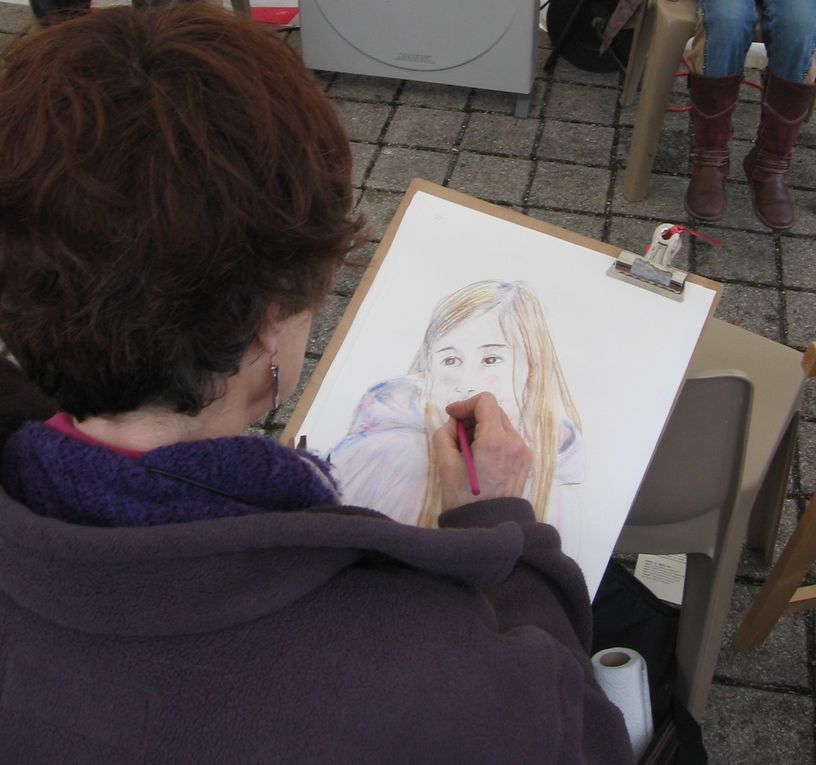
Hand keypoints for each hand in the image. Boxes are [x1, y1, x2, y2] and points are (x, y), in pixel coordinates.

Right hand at [433, 392, 531, 511]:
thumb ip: (445, 433)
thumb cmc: (463, 497)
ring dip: (483, 427)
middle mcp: (514, 441)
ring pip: (502, 424)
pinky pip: (508, 438)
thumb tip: (456, 423)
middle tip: (457, 433)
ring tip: (469, 447)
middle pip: (494, 411)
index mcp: (495, 440)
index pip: (485, 402)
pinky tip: (482, 456)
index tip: (451, 416)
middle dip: (473, 416)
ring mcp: (523, 451)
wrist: (487, 526)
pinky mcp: (525, 460)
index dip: (465, 404)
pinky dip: (493, 438)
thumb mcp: (444, 463)